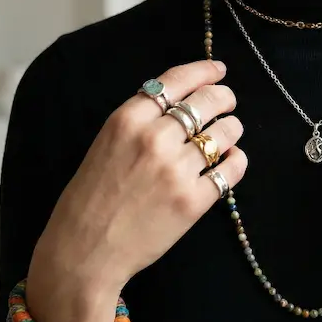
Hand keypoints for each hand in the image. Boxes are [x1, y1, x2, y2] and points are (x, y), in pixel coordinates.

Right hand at [27, 60, 246, 321]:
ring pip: (225, 132)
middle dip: (224, 97)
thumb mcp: (106, 143)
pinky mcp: (194, 200)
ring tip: (228, 135)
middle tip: (228, 102)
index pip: (177, 80)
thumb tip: (185, 100)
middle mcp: (154, 138)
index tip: (219, 70)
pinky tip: (229, 161)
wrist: (85, 251)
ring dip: (232, 129)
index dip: (204, 71)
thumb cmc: (91, 198)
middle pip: (207, 101)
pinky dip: (236, 160)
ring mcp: (176, 170)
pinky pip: (232, 168)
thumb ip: (141, 119)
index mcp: (127, 119)